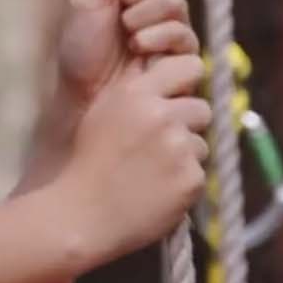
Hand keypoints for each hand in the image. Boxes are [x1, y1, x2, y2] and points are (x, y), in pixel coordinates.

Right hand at [50, 53, 211, 264]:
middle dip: (187, 125)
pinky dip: (183, 184)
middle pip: (201, 109)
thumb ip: (136, 93)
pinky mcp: (191, 179)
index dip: (186, 85)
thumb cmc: (88, 164)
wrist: (81, 215)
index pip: (188, 67)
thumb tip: (168, 79)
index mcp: (137, 94)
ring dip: (185, 156)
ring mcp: (178, 147)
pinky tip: (157, 192)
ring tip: (153, 173)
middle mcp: (161, 115)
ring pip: (201, 144)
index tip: (178, 99)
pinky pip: (198, 174)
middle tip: (162, 147)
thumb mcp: (103, 112)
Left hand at [54, 0, 198, 106]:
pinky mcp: (183, 55)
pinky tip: (138, 50)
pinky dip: (154, 38)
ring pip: (176, 1)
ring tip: (126, 34)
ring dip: (142, 16)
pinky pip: (182, 33)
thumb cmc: (79, 48)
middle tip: (120, 5)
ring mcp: (175, 26)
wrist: (83, 95)